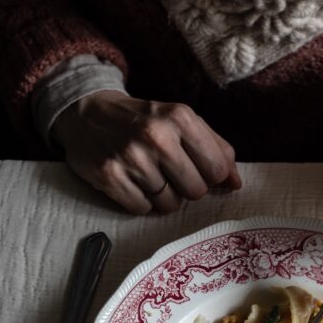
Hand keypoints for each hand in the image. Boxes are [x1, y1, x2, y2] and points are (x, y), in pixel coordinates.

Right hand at [52, 90, 240, 213]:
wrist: (86, 113)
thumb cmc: (143, 120)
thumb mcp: (181, 120)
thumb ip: (215, 148)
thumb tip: (236, 183)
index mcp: (180, 117)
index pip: (217, 169)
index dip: (210, 176)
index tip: (196, 168)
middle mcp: (156, 136)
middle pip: (195, 191)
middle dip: (186, 187)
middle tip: (169, 172)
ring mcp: (131, 157)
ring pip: (170, 204)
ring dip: (163, 196)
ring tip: (148, 175)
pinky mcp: (110, 176)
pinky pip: (143, 209)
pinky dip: (140, 201)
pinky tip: (131, 181)